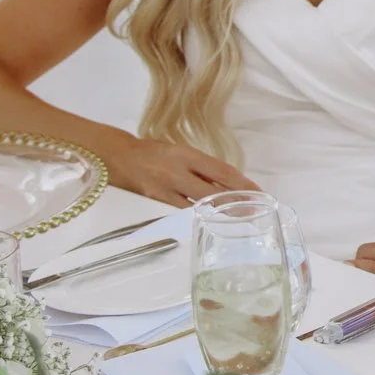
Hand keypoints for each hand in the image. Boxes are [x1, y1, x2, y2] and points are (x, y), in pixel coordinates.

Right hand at [105, 136, 256, 207]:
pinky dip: (197, 217)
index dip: (242, 183)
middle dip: (235, 203)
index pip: (221, 170)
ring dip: (219, 213)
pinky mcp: (154, 203)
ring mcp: (165, 189)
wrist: (116, 155)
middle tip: (254, 212)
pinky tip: (209, 222)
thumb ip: (201, 167)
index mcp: (186, 154)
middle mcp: (177, 171)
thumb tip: (226, 183)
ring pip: (198, 206)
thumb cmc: (153, 152)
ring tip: (238, 219)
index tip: (258, 192)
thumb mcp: (180, 152)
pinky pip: (180, 213)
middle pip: (213, 191)